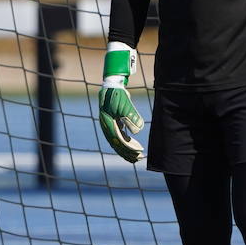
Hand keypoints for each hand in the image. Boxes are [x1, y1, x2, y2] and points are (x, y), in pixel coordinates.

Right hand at [98, 43, 143, 162]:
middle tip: (138, 159)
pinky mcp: (113, 122)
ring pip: (117, 141)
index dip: (128, 148)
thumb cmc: (117, 94)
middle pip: (116, 144)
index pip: (118, 140)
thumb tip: (138, 130)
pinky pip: (119, 135)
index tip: (138, 153)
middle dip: (127, 153)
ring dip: (127, 149)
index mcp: (107, 123)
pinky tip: (133, 145)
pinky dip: (126, 141)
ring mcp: (109, 125)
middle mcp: (106, 126)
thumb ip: (131, 116)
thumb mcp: (125, 104)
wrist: (111, 85)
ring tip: (136, 156)